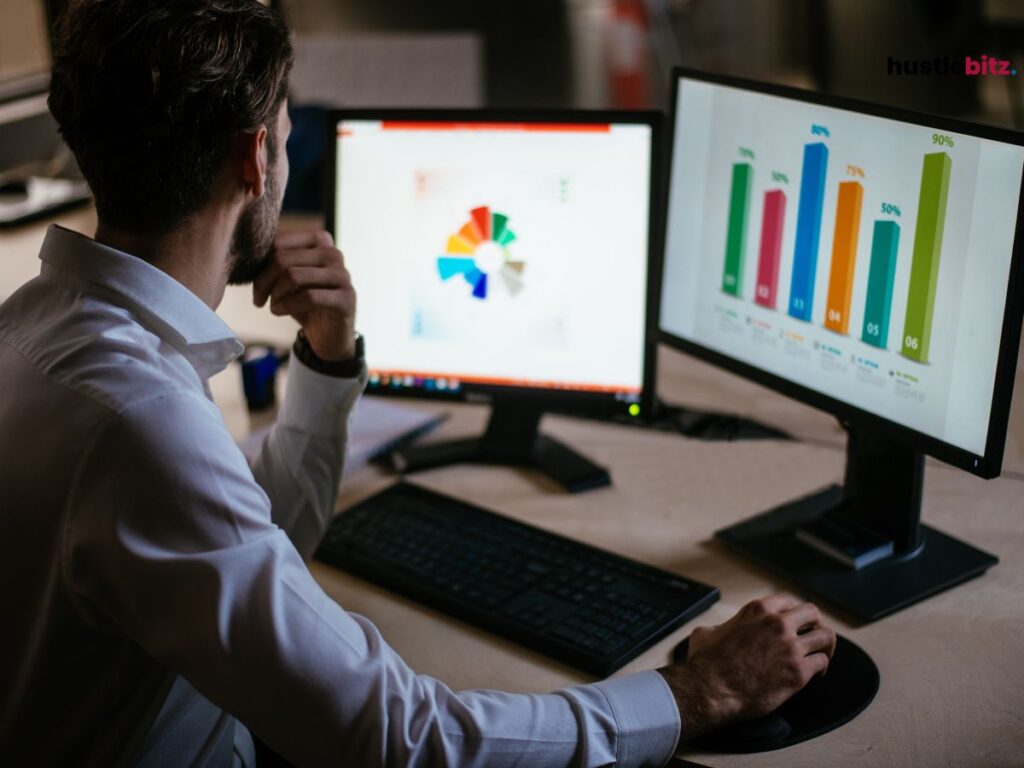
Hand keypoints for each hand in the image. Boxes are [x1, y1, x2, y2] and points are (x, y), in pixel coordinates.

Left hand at [253, 230, 356, 360]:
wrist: (327, 335)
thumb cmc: (303, 302)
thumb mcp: (286, 278)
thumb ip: (274, 260)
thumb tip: (249, 250)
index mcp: (319, 240)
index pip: (278, 242)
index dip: (259, 265)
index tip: (255, 284)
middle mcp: (333, 253)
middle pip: (282, 259)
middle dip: (263, 282)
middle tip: (258, 299)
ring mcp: (342, 275)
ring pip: (293, 276)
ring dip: (275, 295)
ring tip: (273, 306)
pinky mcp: (346, 298)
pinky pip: (309, 297)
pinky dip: (287, 305)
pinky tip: (280, 312)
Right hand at [658, 595, 835, 740]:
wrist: (712, 689)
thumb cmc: (707, 662)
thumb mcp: (707, 631)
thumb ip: (721, 626)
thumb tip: (721, 630)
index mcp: (758, 610)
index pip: (788, 601)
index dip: (792, 613)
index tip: (794, 623)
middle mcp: (778, 623)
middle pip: (812, 614)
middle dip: (814, 624)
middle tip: (812, 636)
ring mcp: (791, 647)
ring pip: (825, 637)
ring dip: (824, 646)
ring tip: (819, 654)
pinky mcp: (799, 672)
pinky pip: (822, 662)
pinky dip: (821, 668)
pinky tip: (814, 674)